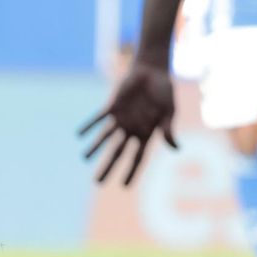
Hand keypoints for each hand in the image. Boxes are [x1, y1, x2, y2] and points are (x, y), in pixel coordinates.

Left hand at [79, 59, 177, 185]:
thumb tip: (176, 149)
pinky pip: (98, 118)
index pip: (137, 157)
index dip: (131, 171)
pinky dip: (89, 125)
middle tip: (97, 183)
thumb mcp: (170, 111)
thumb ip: (168, 129)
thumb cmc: (164, 91)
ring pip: (105, 138)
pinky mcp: (112, 106)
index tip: (124, 186)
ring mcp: (121, 118)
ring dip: (94, 148)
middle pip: (117, 152)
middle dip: (107, 167)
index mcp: (147, 133)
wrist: (152, 70)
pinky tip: (80, 134)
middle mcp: (131, 129)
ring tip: (84, 158)